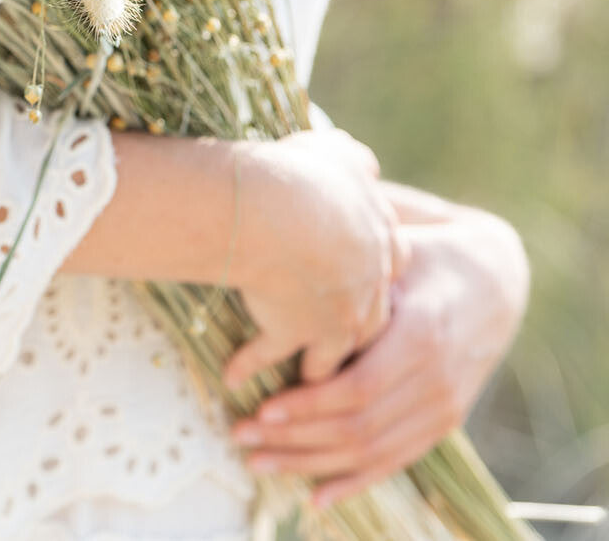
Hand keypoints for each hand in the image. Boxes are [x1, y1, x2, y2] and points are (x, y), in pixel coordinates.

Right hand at [224, 129, 408, 390]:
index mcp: (380, 240)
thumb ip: (355, 162)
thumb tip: (364, 163)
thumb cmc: (306, 174)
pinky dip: (250, 365)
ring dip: (316, 363)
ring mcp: (334, 314)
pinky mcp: (296, 330)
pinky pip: (271, 354)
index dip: (374, 269)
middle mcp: (366, 284)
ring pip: (334, 350)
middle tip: (338, 333)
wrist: (279, 211)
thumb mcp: (340, 155)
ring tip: (301, 375)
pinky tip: (233, 376)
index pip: (394, 265)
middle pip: (373, 317)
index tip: (360, 274)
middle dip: (356, 326)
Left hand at [230, 208, 529, 510]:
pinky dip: (353, 483)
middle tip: (241, 437)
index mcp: (421, 333)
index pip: (358, 389)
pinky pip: (395, 462)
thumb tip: (289, 242)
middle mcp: (436, 379)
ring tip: (259, 462)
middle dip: (295, 439)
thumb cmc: (431, 251)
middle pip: (357, 428)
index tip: (261, 409)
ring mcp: (443, 406)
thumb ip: (358, 262)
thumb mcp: (401, 248)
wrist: (497, 278)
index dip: (308, 406)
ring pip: (371, 453)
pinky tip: (314, 497)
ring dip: (311, 464)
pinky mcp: (443, 421)